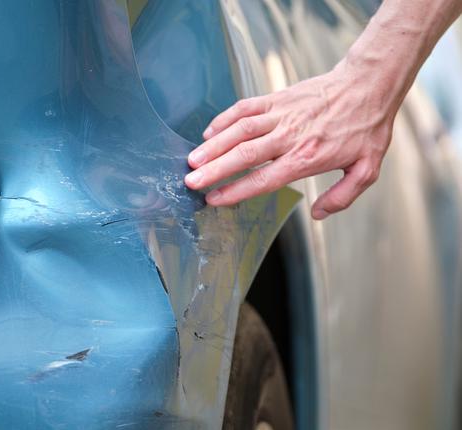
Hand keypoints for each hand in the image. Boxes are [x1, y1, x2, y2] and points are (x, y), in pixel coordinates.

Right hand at [184, 61, 395, 219]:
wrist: (368, 84)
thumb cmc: (366, 128)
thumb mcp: (366, 169)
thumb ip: (342, 197)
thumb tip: (318, 215)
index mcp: (306, 159)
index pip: (263, 179)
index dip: (235, 191)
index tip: (213, 198)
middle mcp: (289, 137)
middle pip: (244, 155)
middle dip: (214, 170)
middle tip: (190, 181)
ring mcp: (281, 115)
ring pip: (240, 130)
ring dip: (213, 145)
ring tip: (192, 160)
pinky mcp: (277, 98)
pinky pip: (245, 108)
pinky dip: (224, 119)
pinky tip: (209, 132)